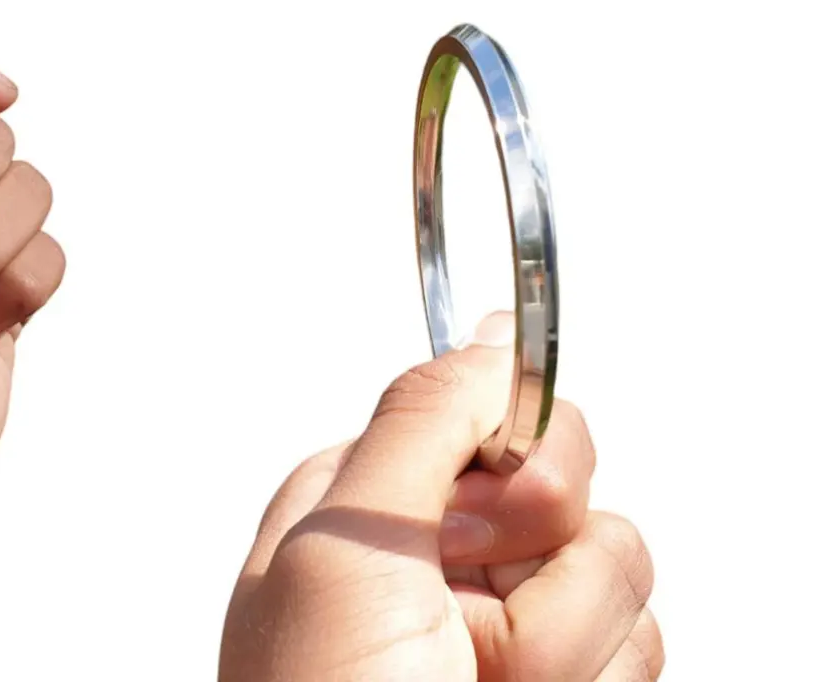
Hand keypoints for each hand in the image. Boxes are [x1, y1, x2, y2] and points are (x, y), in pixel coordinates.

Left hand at [219, 313, 662, 680]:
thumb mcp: (341, 546)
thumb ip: (419, 423)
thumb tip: (495, 335)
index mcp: (371, 497)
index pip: (492, 411)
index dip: (515, 456)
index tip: (488, 519)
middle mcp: (440, 553)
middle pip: (570, 486)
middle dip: (543, 567)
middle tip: (469, 632)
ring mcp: (503, 622)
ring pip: (619, 570)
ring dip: (560, 650)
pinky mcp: (563, 679)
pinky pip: (641, 646)